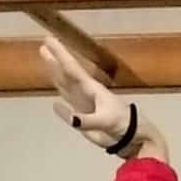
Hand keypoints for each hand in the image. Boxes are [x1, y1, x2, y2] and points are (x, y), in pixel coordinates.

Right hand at [39, 37, 166, 160]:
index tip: (48, 39)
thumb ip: (86, 120)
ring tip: (47, 62)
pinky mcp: (86, 121)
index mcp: (92, 89)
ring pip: (67, 88)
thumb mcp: (106, 121)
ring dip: (56, 76)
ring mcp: (86, 107)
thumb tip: (69, 118)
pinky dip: (62, 109)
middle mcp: (87, 95)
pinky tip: (56, 105)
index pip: (72, 68)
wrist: (136, 140)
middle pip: (67, 75)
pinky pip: (70, 110)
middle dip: (56, 61)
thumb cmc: (125, 125)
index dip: (60, 54)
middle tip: (44, 45)